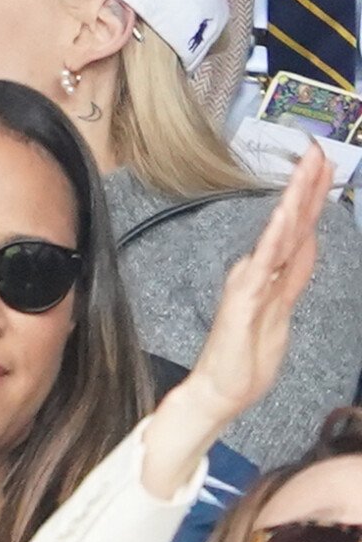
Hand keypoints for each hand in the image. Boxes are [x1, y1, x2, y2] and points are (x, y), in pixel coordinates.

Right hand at [184, 141, 331, 424]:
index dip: (312, 199)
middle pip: (292, 224)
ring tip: (307, 169)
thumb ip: (292, 277)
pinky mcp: (244, 297)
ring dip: (294, 200)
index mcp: (272, 275)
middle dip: (307, 187)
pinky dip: (275, 236)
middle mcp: (260, 270)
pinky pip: (264, 261)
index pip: (299, 231)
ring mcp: (251, 281)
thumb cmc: (246, 358)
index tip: (322, 167)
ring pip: (280, 234)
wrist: (219, 391)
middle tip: (318, 151)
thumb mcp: (282, 312)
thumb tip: (303, 243)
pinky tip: (284, 214)